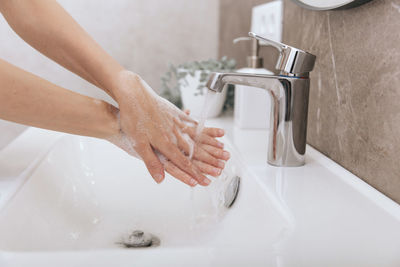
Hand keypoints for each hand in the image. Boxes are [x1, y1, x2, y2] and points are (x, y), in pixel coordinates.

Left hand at [108, 71, 229, 186]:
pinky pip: (196, 124)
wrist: (134, 95)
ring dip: (212, 145)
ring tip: (223, 150)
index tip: (203, 181)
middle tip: (221, 168)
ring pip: (199, 137)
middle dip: (209, 161)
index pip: (183, 162)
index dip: (194, 173)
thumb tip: (160, 179)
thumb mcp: (138, 144)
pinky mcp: (178, 114)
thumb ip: (151, 162)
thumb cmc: (134, 118)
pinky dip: (206, 130)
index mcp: (165, 143)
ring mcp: (178, 123)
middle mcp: (175, 134)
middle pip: (195, 150)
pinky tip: (213, 131)